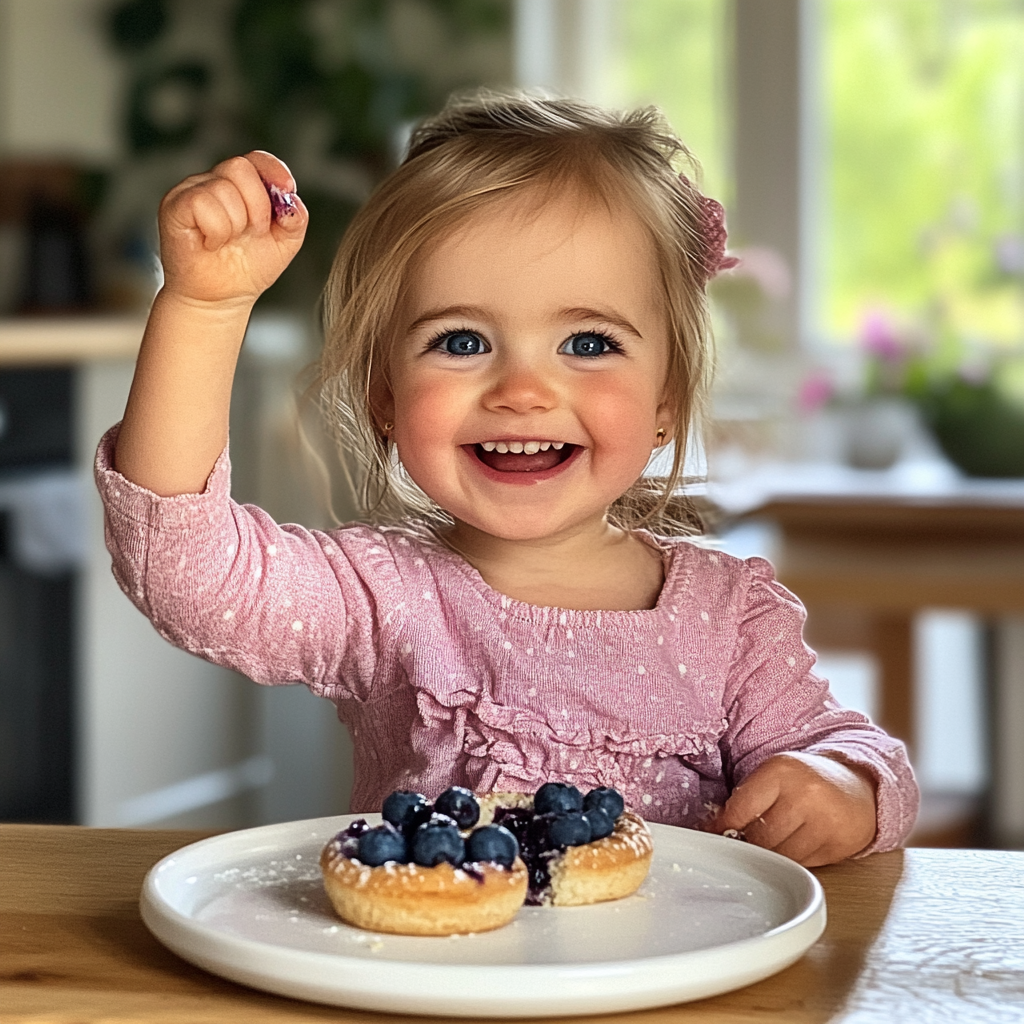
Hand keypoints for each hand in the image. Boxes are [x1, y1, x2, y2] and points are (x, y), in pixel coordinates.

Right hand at [158, 150, 307, 307]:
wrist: (220, 299)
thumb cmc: (247, 269)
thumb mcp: (284, 244)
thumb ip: (295, 218)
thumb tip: (291, 198)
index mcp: (241, 186)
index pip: (256, 159)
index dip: (273, 170)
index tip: (286, 190)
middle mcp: (214, 182)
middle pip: (240, 167)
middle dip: (257, 205)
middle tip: (253, 232)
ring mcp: (191, 191)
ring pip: (222, 188)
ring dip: (236, 223)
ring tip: (228, 242)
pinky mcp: (174, 206)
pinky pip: (201, 202)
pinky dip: (215, 229)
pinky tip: (210, 243)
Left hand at [707, 752, 877, 865]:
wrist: (858, 786)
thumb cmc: (807, 781)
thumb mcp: (774, 776)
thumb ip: (747, 798)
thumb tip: (713, 830)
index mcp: (781, 771)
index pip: (740, 810)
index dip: (723, 827)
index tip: (713, 835)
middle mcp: (804, 795)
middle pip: (759, 837)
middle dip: (747, 844)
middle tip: (743, 843)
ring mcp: (824, 823)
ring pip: (780, 856)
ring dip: (769, 857)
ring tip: (768, 846)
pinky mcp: (838, 846)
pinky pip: (802, 865)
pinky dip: (791, 863)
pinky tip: (793, 848)